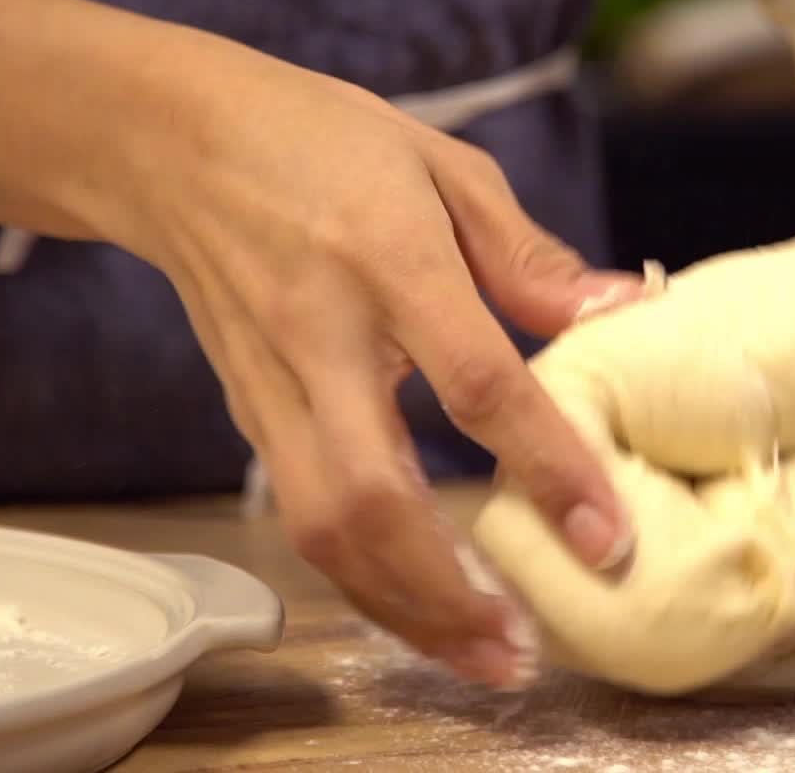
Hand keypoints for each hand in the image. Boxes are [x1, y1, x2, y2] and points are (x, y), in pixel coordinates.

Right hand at [109, 45, 639, 687]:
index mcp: (386, 257)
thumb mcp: (442, 164)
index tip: (604, 535)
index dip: (545, 465)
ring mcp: (272, 384)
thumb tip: (623, 310)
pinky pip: (302, 516)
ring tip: (481, 653)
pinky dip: (363, 578)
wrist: (170, 142)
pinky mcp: (248, 413)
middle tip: (522, 648)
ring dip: (403, 607)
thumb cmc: (320, 140)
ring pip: (325, 528)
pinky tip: (421, 607)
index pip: (474, 383)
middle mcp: (320, 335)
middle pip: (375, 496)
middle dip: (450, 589)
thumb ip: (530, 255)